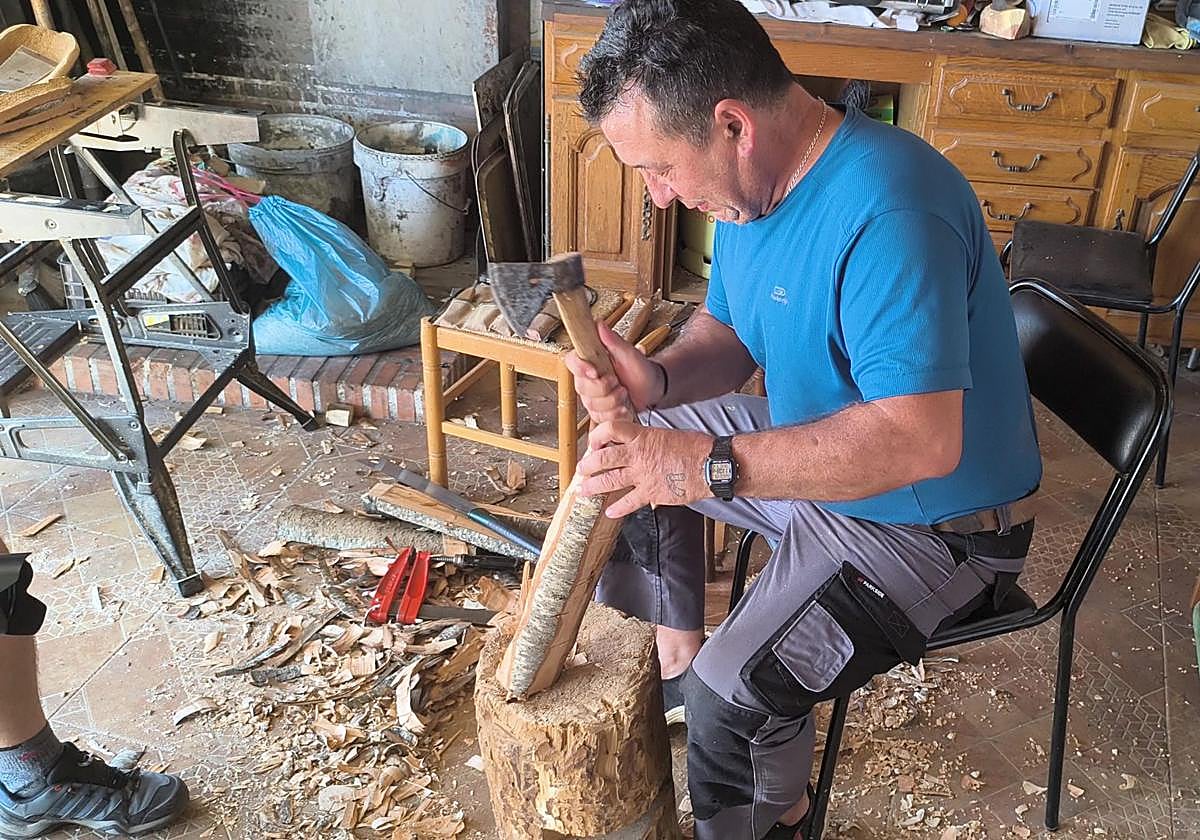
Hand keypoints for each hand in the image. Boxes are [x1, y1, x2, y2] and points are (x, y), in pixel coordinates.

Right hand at [563, 321, 665, 421]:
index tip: (595, 372)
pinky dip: (615, 414)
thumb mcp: (629, 353)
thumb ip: (613, 340)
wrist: (651, 388)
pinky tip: (624, 407)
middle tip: (619, 383)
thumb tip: (599, 324)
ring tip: (625, 393)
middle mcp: (587, 379)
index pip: (572, 362)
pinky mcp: (599, 412)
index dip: (580, 368)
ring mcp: (591, 397)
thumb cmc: (640, 368)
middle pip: (582, 388)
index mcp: (591, 361)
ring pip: (591, 405)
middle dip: (604, 389)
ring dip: (612, 402)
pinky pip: (599, 418)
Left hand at [577, 421, 712, 517]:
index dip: (598, 435)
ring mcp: (643, 475)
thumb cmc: (695, 447)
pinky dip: (618, 508)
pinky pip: (629, 502)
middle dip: (588, 465)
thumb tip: (640, 444)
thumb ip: (649, 440)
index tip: (595, 443)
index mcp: (643, 436)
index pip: (611, 429)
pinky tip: (610, 512)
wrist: (711, 464)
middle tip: (582, 470)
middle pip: (603, 458)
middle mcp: (638, 455)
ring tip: (584, 491)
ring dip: (594, 487)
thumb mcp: (668, 434)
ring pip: (610, 480)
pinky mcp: (652, 493)